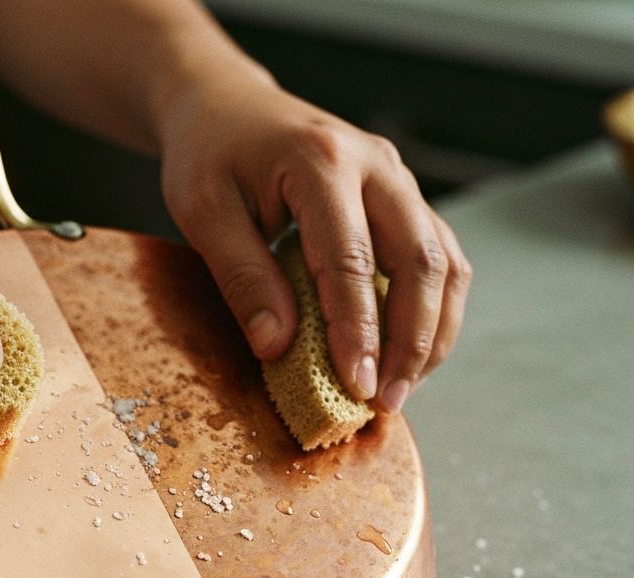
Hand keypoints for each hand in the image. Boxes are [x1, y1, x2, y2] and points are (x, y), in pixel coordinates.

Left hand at [159, 70, 470, 412]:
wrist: (228, 107)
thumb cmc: (210, 157)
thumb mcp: (204, 213)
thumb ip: (242, 277)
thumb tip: (278, 347)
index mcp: (322, 163)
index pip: (352, 261)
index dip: (358, 331)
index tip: (356, 386)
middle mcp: (376, 166)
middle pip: (420, 261)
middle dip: (410, 341)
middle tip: (386, 401)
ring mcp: (397, 180)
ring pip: (443, 261)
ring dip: (432, 332)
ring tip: (402, 388)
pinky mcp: (402, 198)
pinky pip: (438, 257)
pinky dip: (432, 310)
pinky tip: (409, 352)